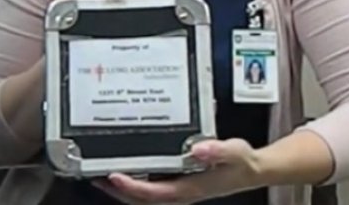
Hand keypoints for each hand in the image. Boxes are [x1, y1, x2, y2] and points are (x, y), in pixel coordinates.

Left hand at [92, 139, 263, 203]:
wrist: (253, 169)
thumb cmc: (242, 162)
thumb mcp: (234, 152)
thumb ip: (217, 150)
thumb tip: (197, 149)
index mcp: (189, 188)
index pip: (153, 193)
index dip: (132, 186)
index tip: (114, 176)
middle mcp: (181, 192)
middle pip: (142, 198)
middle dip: (117, 190)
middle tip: (95, 175)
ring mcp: (179, 189)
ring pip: (145, 194)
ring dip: (123, 187)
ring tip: (103, 174)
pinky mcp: (179, 183)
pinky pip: (152, 186)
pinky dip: (136, 180)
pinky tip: (130, 168)